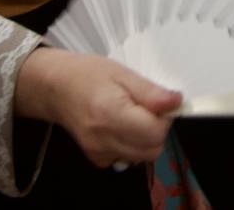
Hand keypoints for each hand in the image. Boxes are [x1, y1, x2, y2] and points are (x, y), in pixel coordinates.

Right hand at [14, 49, 179, 166]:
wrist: (55, 88)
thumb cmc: (88, 74)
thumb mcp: (122, 73)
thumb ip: (150, 92)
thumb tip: (177, 102)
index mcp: (110, 113)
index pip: (155, 132)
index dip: (164, 117)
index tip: (159, 103)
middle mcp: (103, 139)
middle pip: (152, 149)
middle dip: (158, 129)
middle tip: (147, 108)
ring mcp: (98, 153)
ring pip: (142, 156)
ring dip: (146, 138)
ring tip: (133, 115)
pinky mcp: (96, 159)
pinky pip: (127, 158)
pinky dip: (132, 145)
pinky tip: (121, 126)